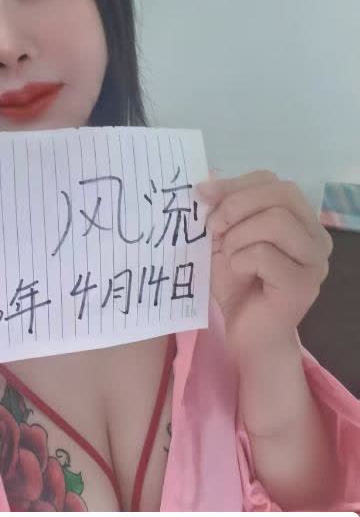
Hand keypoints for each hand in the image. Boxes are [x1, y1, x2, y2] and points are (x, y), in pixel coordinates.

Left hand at [195, 170, 333, 364]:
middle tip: (213, 227)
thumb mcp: (223, 239)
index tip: (201, 195)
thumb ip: (222, 210)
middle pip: (282, 194)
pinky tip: (238, 273)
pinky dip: (240, 259)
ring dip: (239, 235)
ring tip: (228, 254)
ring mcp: (315, 262)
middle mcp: (316, 237)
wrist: (246, 335)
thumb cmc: (237, 285)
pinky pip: (265, 254)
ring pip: (277, 221)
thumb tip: (204, 182)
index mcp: (300, 219)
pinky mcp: (303, 285)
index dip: (234, 184)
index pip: (272, 181)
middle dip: (237, 205)